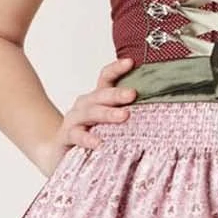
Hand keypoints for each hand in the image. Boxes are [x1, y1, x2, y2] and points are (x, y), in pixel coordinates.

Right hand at [35, 56, 136, 177]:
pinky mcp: (66, 137)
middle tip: (133, 94)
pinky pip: (77, 136)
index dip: (116, 69)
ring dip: (107, 113)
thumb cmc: (91, 136)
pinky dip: (88, 138)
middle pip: (100, 95)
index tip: (131, 62)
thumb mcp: (108, 123)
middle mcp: (84, 105)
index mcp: (97, 98)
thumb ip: (125, 113)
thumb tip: (159, 108)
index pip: (106, 78)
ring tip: (124, 116)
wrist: (58, 155)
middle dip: (117, 94)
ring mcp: (74, 120)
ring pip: (90, 113)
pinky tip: (99, 142)